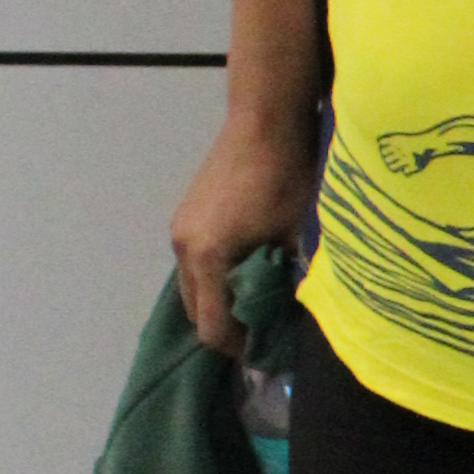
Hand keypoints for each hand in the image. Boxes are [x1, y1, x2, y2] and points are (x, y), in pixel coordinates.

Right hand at [170, 106, 316, 354]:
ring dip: (219, 299)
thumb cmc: (286, 176)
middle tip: (263, 334)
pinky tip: (245, 271)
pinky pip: (195, 262)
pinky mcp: (185, 214)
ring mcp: (180, 228)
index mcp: (207, 257)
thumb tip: (288, 315)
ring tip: (256, 304)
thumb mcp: (294, 234)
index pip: (211, 325)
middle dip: (225, 326)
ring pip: (193, 285)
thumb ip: (283, 279)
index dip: (238, 347)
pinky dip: (214, 276)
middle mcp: (183, 247)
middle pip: (195, 309)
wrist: (265, 118)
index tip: (265, 354)